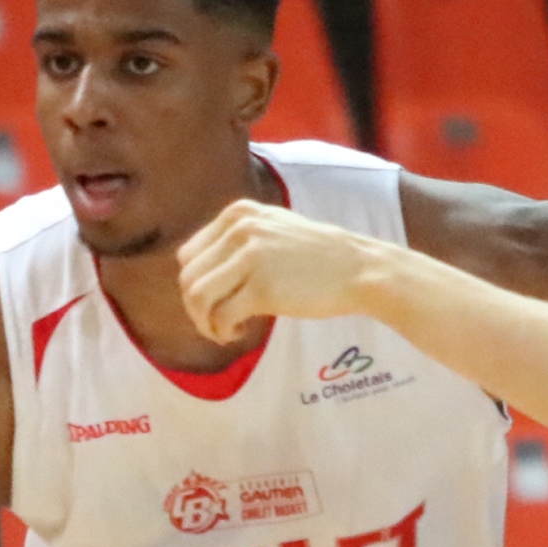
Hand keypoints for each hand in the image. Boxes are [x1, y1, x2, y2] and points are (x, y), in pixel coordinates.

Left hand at [178, 200, 377, 344]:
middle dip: (195, 308)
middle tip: (215, 323)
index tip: (214, 302)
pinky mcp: (262, 289)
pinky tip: (240, 332)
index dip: (194, 284)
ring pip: (197, 297)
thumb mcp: (273, 227)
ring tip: (223, 331)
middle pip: (188, 277)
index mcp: (239, 214)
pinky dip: (222, 331)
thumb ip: (236, 240)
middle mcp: (241, 230)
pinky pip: (221, 316)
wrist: (359, 269)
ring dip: (204, 322)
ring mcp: (251, 258)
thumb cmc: (317, 257)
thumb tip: (195, 276)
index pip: (189, 254)